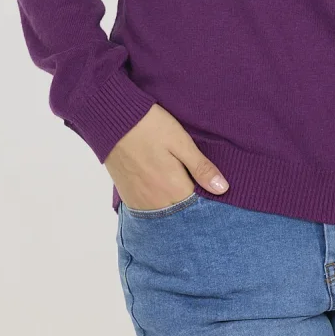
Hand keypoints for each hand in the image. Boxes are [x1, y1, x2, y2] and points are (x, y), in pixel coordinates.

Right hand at [104, 102, 229, 210]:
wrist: (112, 121)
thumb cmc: (150, 126)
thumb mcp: (181, 141)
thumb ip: (201, 167)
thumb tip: (223, 189)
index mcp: (173, 188)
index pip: (197, 207)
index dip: (208, 199)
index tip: (215, 190)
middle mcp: (155, 202)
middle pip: (180, 213)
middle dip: (192, 205)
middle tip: (198, 186)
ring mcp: (139, 201)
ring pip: (164, 214)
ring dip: (174, 206)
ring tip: (181, 187)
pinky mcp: (127, 196)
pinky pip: (147, 210)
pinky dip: (158, 205)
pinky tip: (163, 191)